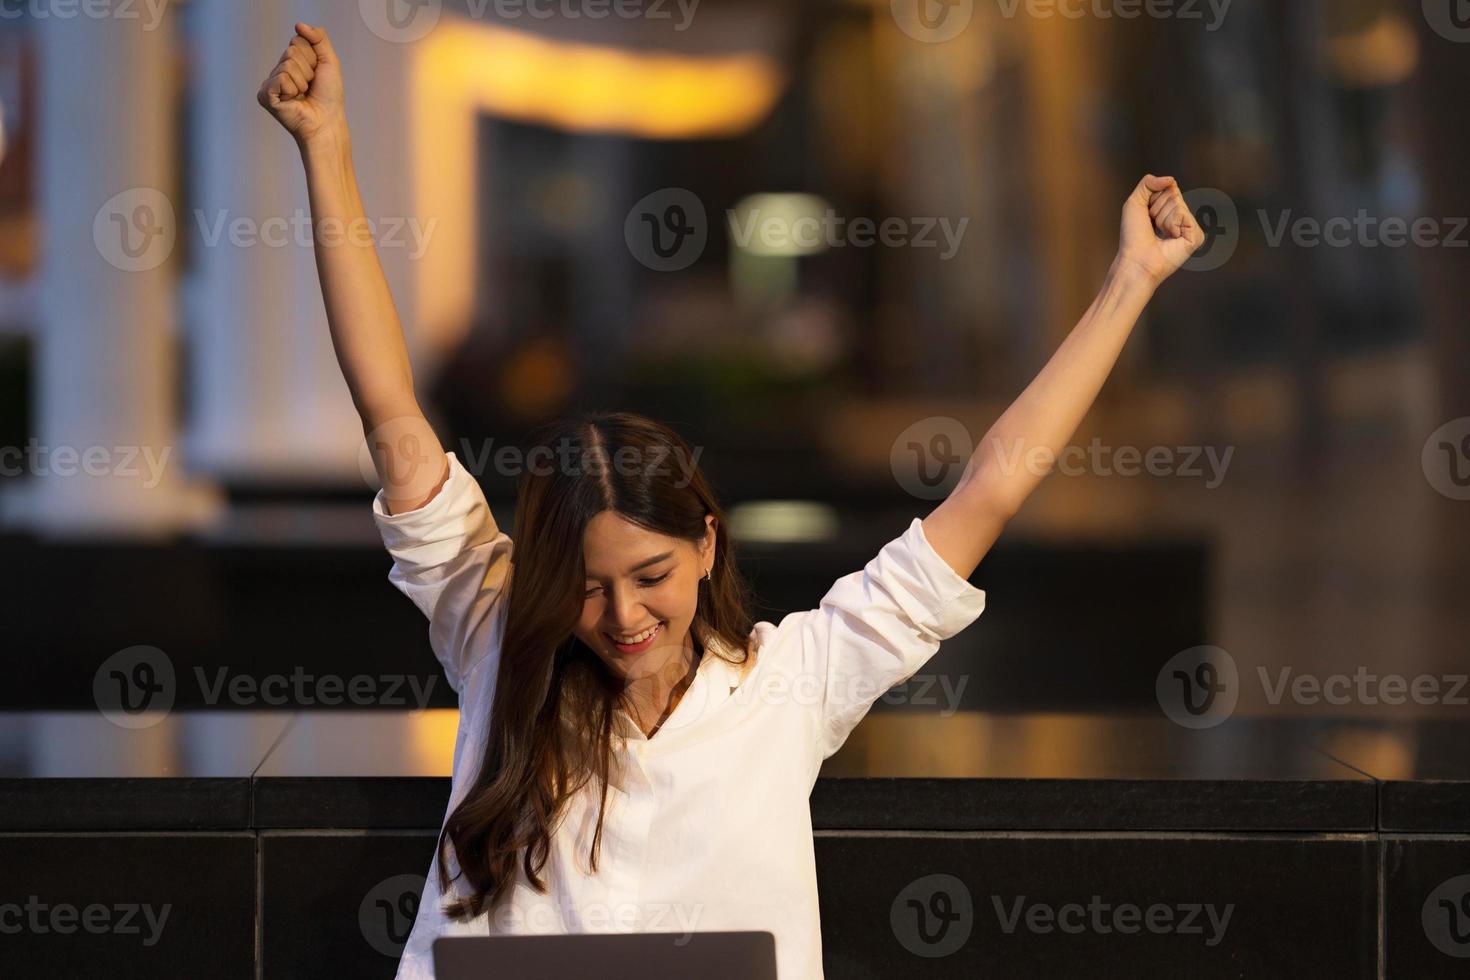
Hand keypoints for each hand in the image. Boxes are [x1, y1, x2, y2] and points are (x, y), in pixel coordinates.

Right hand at [256, 22, 345, 147]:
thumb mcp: (329, 61)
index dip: (313, 58)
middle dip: (308, 69)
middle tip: (311, 87)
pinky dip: (293, 88)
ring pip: (287, 64)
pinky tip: (293, 100)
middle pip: (292, 52)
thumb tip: (299, 25)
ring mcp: (270, 83)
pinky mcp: (265, 95)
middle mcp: (278, 71)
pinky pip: (281, 78)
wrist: (327, 121)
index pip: (297, 42)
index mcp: (291, 63)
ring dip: (303, 81)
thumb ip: (318, 38)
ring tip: (303, 95)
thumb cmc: (329, 96)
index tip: (317, 75)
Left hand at [1116, 174, 1204, 286]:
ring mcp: (1189, 226)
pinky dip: (1172, 224)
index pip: (1168, 186)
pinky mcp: (1196, 235)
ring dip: (1162, 217)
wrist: (1136, 258)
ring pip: (1178, 203)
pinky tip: (1170, 238)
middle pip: (1173, 193)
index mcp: (1168, 209)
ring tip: (1160, 233)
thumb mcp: (1134, 202)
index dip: (1153, 198)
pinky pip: (1183, 214)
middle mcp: (1181, 217)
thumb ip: (1148, 183)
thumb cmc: (1133, 236)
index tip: (1147, 214)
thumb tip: (1170, 179)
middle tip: (1153, 225)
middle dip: (1157, 207)